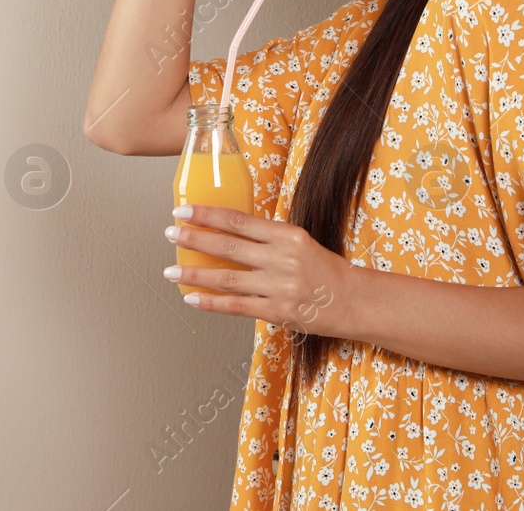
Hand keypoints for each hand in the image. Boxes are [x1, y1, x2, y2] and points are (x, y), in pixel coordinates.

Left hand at [162, 204, 357, 340]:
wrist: (352, 301)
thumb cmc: (324, 270)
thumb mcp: (300, 242)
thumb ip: (268, 238)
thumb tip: (229, 231)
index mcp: (287, 235)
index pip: (239, 221)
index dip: (208, 215)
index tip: (185, 211)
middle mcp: (282, 258)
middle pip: (228, 246)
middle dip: (194, 239)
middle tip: (171, 234)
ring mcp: (279, 287)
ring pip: (227, 278)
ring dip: (195, 274)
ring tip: (171, 271)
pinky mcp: (277, 312)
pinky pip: (236, 306)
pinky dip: (211, 302)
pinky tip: (192, 298)